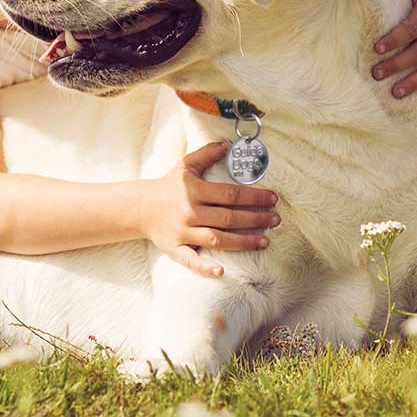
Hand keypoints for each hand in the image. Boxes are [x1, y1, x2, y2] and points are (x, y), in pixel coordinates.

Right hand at [137, 141, 279, 278]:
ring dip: (243, 242)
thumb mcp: (185, 165)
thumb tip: (227, 143)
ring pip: (217, 239)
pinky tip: (222, 272)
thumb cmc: (168, 186)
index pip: (230, 194)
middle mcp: (190, 211)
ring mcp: (183, 232)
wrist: (140, 207)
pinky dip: (205, 267)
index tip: (273, 198)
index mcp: (194, 190)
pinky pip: (191, 260)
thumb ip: (206, 153)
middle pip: (228, 217)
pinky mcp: (175, 249)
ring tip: (265, 241)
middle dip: (255, 219)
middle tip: (276, 219)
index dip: (253, 197)